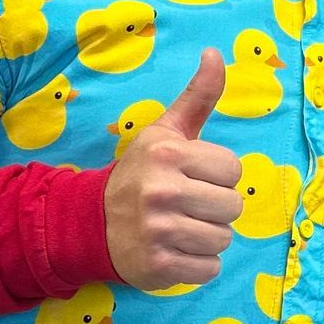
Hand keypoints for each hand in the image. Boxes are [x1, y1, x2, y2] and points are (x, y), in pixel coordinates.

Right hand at [104, 50, 243, 290]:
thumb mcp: (165, 132)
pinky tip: (175, 250)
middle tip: (186, 205)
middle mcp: (162, 191)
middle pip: (233, 206)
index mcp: (168, 154)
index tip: (191, 177)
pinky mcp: (158, 267)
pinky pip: (209, 269)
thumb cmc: (140, 173)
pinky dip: (198, 264)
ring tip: (181, 227)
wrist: (90, 222)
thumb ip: (197, 97)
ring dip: (208, 237)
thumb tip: (216, 53)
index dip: (217, 176)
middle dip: (215, 207)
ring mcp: (159, 231)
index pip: (233, 170)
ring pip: (223, 239)